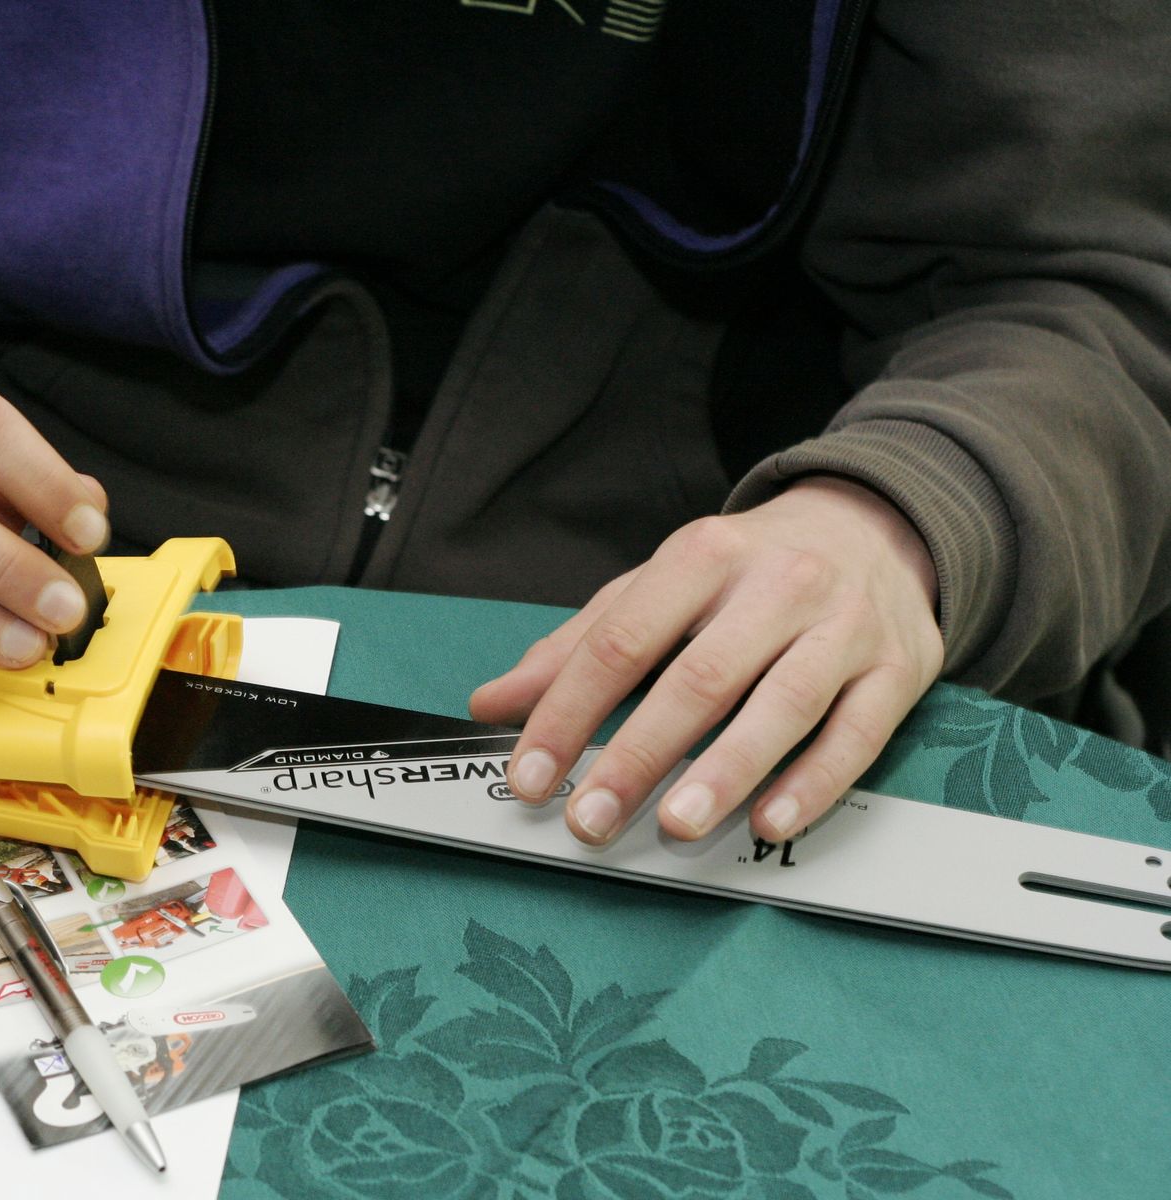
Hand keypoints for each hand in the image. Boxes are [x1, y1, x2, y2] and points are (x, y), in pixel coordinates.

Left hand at [469, 477, 943, 844]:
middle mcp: (776, 585)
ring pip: (783, 706)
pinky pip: (857, 734)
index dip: (569, 713)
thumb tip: (493, 702)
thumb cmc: (750, 569)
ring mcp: (843, 627)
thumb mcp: (660, 586)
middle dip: (638, 755)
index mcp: (702, 556)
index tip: (530, 776)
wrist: (879, 525)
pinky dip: (813, 783)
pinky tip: (770, 822)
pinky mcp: (897, 669)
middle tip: (591, 818)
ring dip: (725, 773)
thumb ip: (578, 645)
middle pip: (699, 678)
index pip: (621, 641)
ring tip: (675, 826)